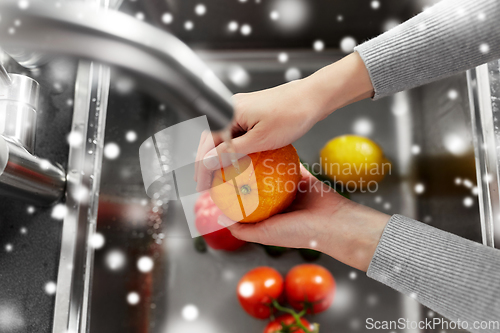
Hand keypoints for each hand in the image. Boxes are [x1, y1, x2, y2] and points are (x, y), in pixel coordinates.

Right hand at [195, 52, 373, 190]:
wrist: (314, 96)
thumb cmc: (291, 115)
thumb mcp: (260, 139)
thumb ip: (232, 151)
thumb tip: (208, 162)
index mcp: (229, 112)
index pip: (207, 143)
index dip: (201, 167)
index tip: (201, 185)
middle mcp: (231, 108)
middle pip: (210, 139)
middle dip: (205, 163)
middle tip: (205, 185)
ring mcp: (242, 110)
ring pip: (223, 136)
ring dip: (218, 156)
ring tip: (217, 177)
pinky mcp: (253, 113)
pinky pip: (237, 133)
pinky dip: (233, 149)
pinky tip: (237, 163)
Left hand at [218, 166, 389, 271]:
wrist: (334, 223)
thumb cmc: (300, 233)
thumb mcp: (266, 235)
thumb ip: (244, 230)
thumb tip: (221, 219)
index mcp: (268, 216)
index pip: (245, 202)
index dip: (231, 191)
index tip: (218, 180)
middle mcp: (277, 201)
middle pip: (255, 184)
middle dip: (242, 173)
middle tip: (229, 160)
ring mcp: (288, 188)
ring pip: (270, 171)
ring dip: (259, 161)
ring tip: (244, 149)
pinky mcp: (301, 176)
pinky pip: (288, 162)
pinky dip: (279, 155)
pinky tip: (266, 145)